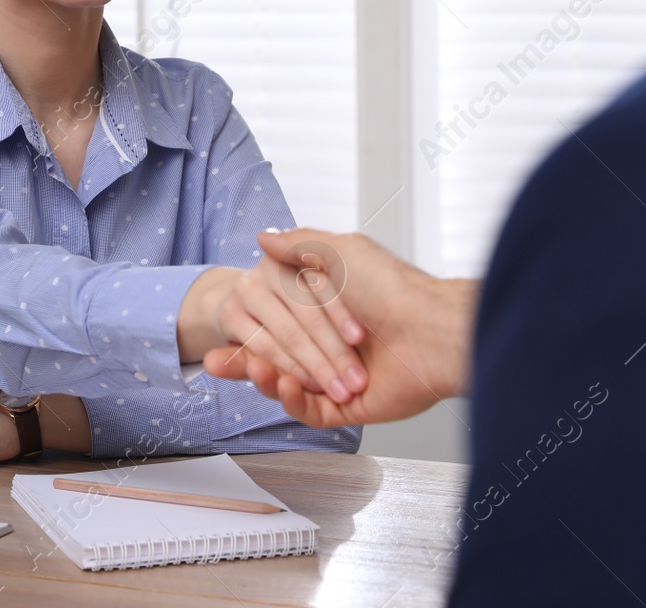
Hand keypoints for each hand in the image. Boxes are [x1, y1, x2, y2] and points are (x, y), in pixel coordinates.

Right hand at [201, 228, 477, 426]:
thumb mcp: (339, 252)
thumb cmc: (391, 289)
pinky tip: (285, 383)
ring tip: (255, 369)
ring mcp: (336, 375)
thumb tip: (265, 235)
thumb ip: (298, 244)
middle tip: (218, 360)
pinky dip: (291, 399)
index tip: (227, 330)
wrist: (428, 331)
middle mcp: (329, 343)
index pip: (276, 319)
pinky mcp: (346, 406)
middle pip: (277, 354)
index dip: (252, 325)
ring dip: (265, 378)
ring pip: (287, 382)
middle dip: (247, 357)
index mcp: (325, 309)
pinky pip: (309, 411)